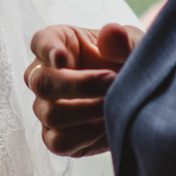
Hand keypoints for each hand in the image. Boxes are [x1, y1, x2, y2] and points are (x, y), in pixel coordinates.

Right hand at [25, 23, 140, 156]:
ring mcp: (46, 108)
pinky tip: (106, 127)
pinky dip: (85, 136)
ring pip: (51, 114)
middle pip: (41, 82)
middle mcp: (44, 76)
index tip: (61, 58)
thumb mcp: (133, 47)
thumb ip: (123, 41)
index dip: (47, 50)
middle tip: (112, 82)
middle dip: (78, 85)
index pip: (40, 43)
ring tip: (114, 106)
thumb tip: (111, 33)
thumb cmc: (127, 65)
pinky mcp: (55, 137)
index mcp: (58, 44)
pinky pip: (58, 142)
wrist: (134, 99)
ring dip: (87, 111)